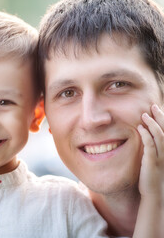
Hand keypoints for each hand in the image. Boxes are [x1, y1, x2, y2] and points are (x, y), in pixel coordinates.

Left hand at [135, 104, 163, 236]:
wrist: (154, 194)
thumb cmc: (153, 176)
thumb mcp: (155, 159)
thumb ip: (152, 148)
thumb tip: (145, 135)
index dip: (163, 119)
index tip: (156, 108)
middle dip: (160, 116)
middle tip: (152, 106)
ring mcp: (161, 157)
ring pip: (159, 135)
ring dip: (151, 123)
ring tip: (144, 115)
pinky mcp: (152, 162)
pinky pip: (150, 145)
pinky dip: (145, 134)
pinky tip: (139, 128)